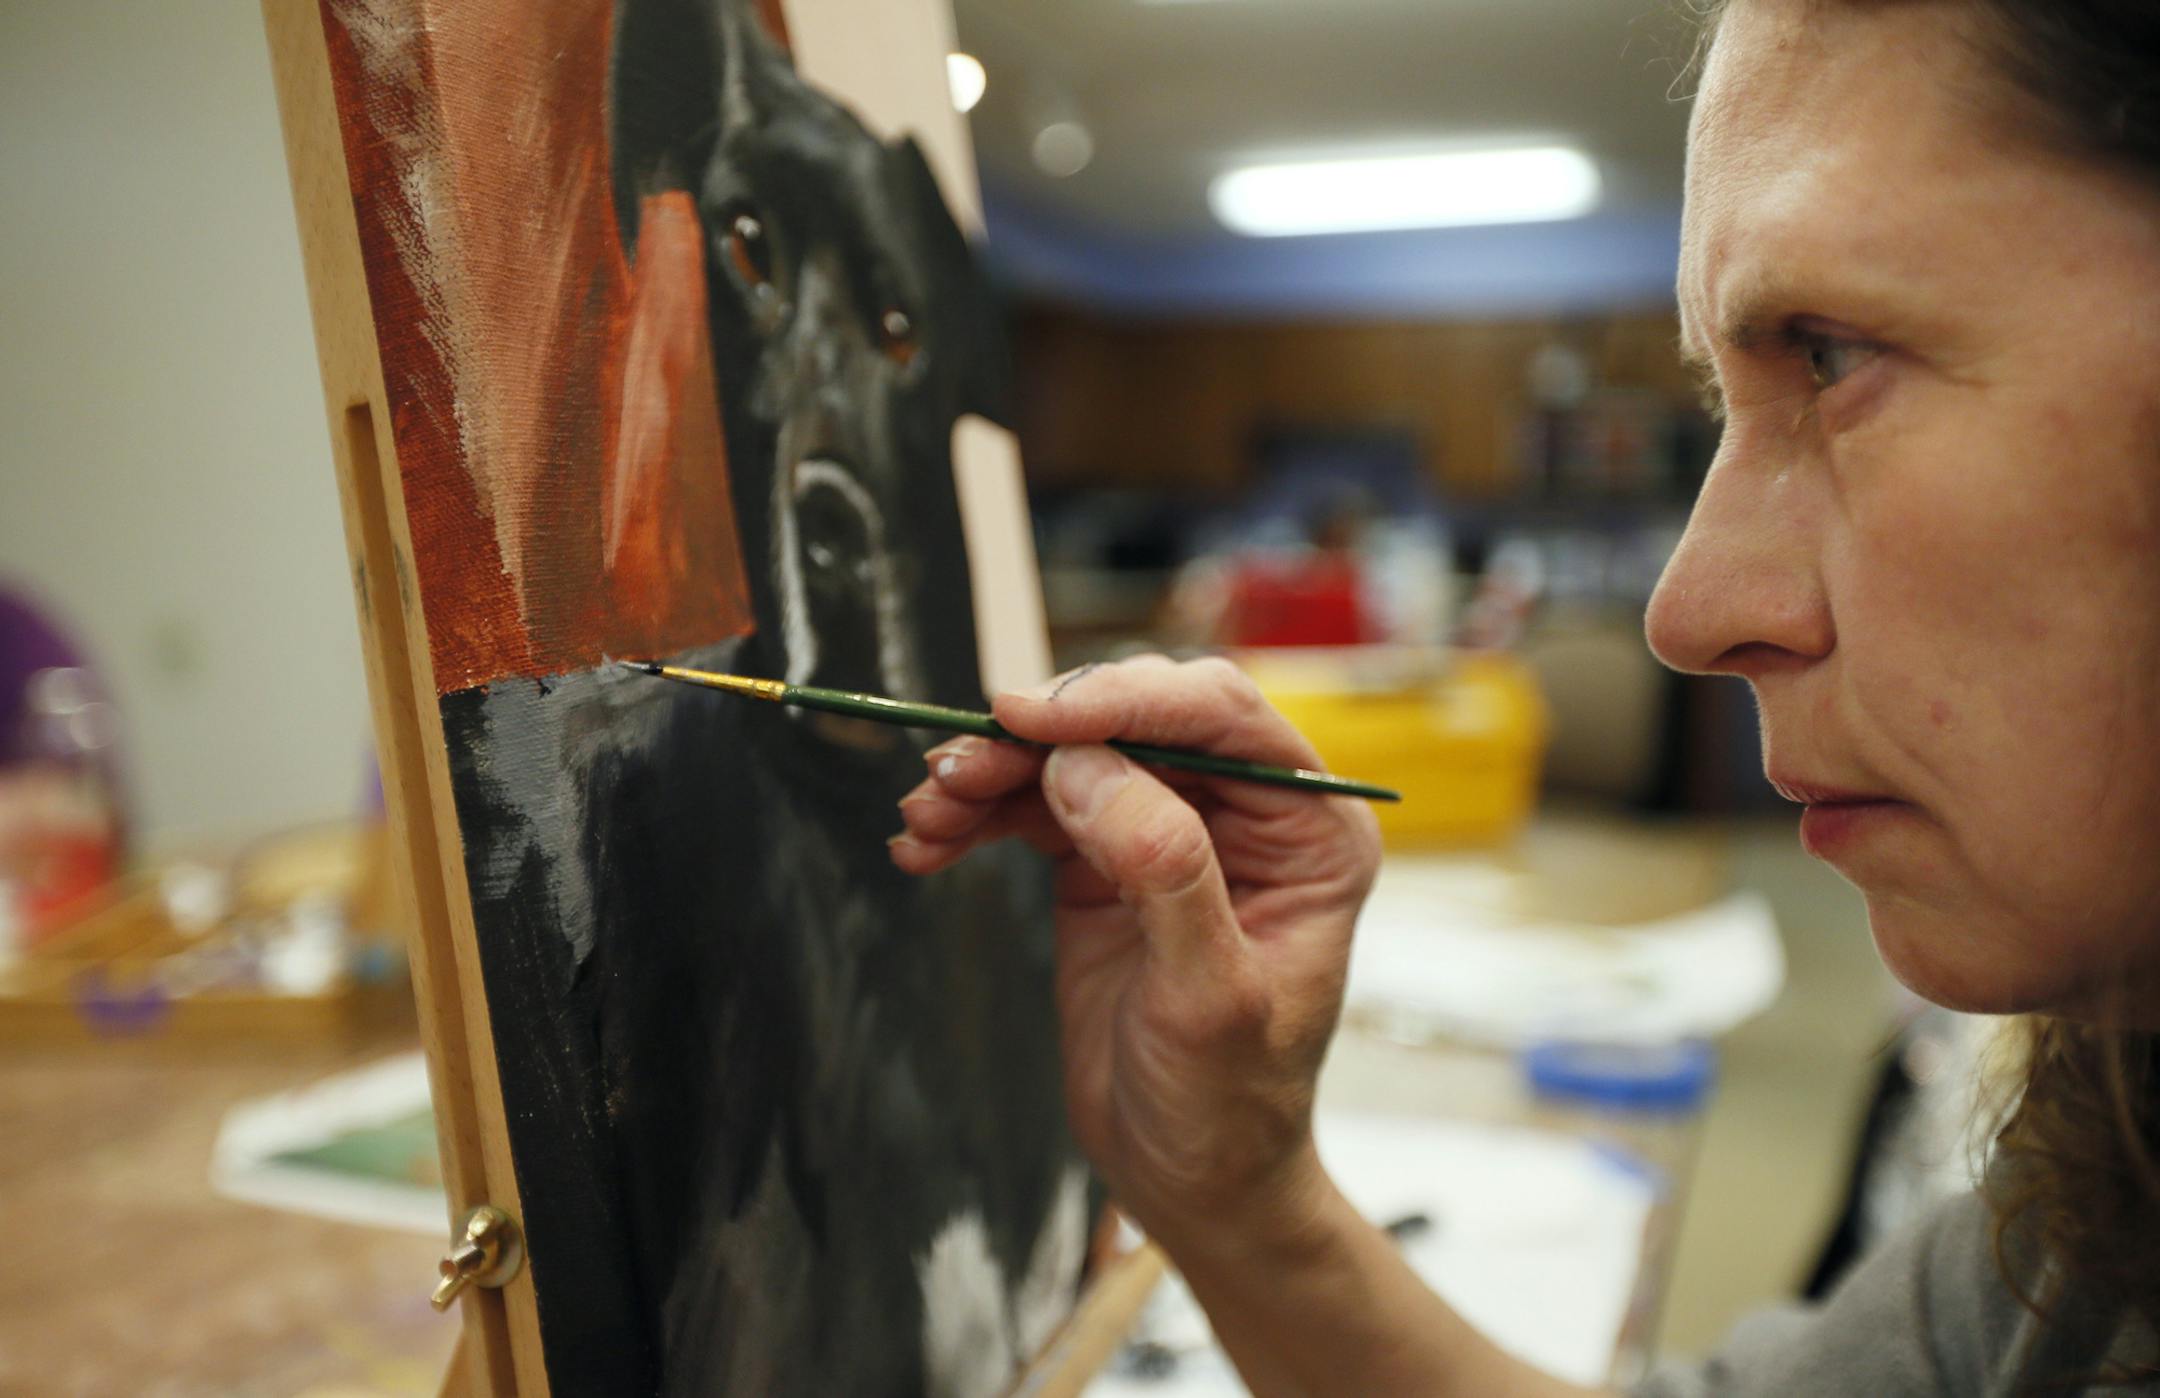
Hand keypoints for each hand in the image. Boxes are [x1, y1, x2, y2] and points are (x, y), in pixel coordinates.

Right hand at [890, 656, 1381, 1256]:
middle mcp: (1246, 811)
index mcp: (1310, 828)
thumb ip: (1165, 873)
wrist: (1188, 1178)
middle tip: (958, 767)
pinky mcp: (1106, 860)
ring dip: (991, 773)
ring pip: (1073, 756)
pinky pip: (1035, 806)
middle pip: (1135, 718)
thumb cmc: (1229, 1105)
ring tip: (925, 813)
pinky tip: (926, 841)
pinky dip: (977, 815)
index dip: (1121, 699)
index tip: (1028, 717)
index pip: (1219, 716)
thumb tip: (1090, 769)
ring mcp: (1171, 829)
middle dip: (1040, 735)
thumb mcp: (1212, 1001)